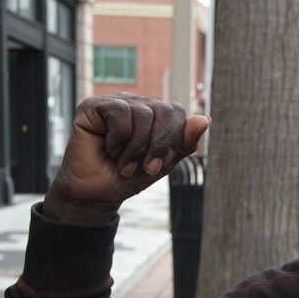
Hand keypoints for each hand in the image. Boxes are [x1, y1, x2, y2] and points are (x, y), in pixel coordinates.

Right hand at [43, 93, 209, 223]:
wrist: (97, 194)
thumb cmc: (129, 177)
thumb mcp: (164, 162)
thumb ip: (184, 142)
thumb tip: (206, 119)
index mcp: (155, 114)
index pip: (177, 112)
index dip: (173, 139)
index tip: (161, 165)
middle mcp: (136, 103)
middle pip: (164, 111)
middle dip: (158, 145)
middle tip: (147, 168)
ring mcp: (115, 102)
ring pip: (143, 114)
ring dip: (136, 148)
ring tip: (125, 165)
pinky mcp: (93, 106)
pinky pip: (119, 113)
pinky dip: (119, 138)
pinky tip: (109, 148)